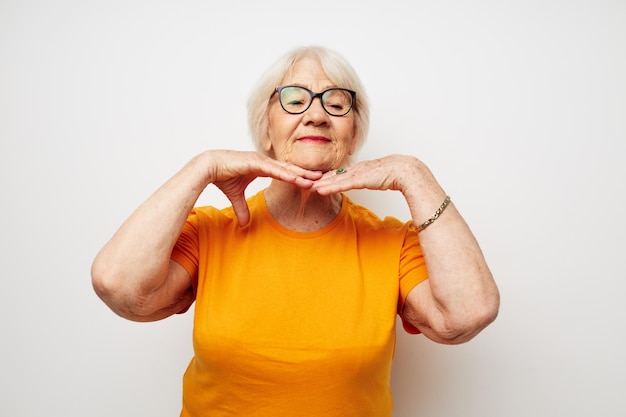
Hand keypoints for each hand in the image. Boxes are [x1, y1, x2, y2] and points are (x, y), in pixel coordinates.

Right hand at [205, 150, 322, 225]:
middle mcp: (264, 161)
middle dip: (306, 174)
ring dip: (301, 174)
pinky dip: (287, 174)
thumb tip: (244, 224)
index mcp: (261, 166)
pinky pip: (274, 169)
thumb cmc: (221, 176)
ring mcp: (260, 160)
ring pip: (285, 168)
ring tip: (316, 179)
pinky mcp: (255, 162)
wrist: (208, 167)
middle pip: (290, 169)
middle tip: (323, 178)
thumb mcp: (235, 196)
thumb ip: (241, 209)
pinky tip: (298, 178)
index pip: (284, 172)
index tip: (311, 182)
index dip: (298, 177)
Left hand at [311, 154, 432, 195]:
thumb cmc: (396, 174)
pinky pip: (341, 184)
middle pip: (332, 174)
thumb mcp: (379, 177)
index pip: (339, 173)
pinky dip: (329, 187)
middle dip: (317, 178)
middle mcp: (356, 169)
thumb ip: (371, 179)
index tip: (314, 180)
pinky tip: (319, 190)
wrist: (406, 170)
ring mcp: (357, 173)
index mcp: (360, 168)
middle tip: (302, 182)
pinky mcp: (360, 179)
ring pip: (333, 179)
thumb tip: (368, 182)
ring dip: (319, 184)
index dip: (326, 176)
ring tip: (305, 187)